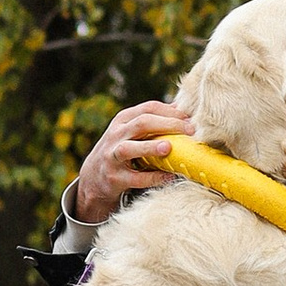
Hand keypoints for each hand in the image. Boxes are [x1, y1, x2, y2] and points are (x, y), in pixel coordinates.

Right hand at [71, 99, 192, 223]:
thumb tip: (182, 107)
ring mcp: (112, 156)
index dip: (171, 112)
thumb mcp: (131, 130)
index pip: (149, 108)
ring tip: (169, 147)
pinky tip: (169, 176)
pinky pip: (135, 178)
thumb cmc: (121, 149)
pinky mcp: (114, 178)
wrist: (95, 176)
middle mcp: (116, 135)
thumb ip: (153, 120)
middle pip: (141, 123)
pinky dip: (153, 178)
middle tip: (190, 131)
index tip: (190, 118)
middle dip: (168, 125)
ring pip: (129, 149)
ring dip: (150, 147)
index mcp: (123, 119)